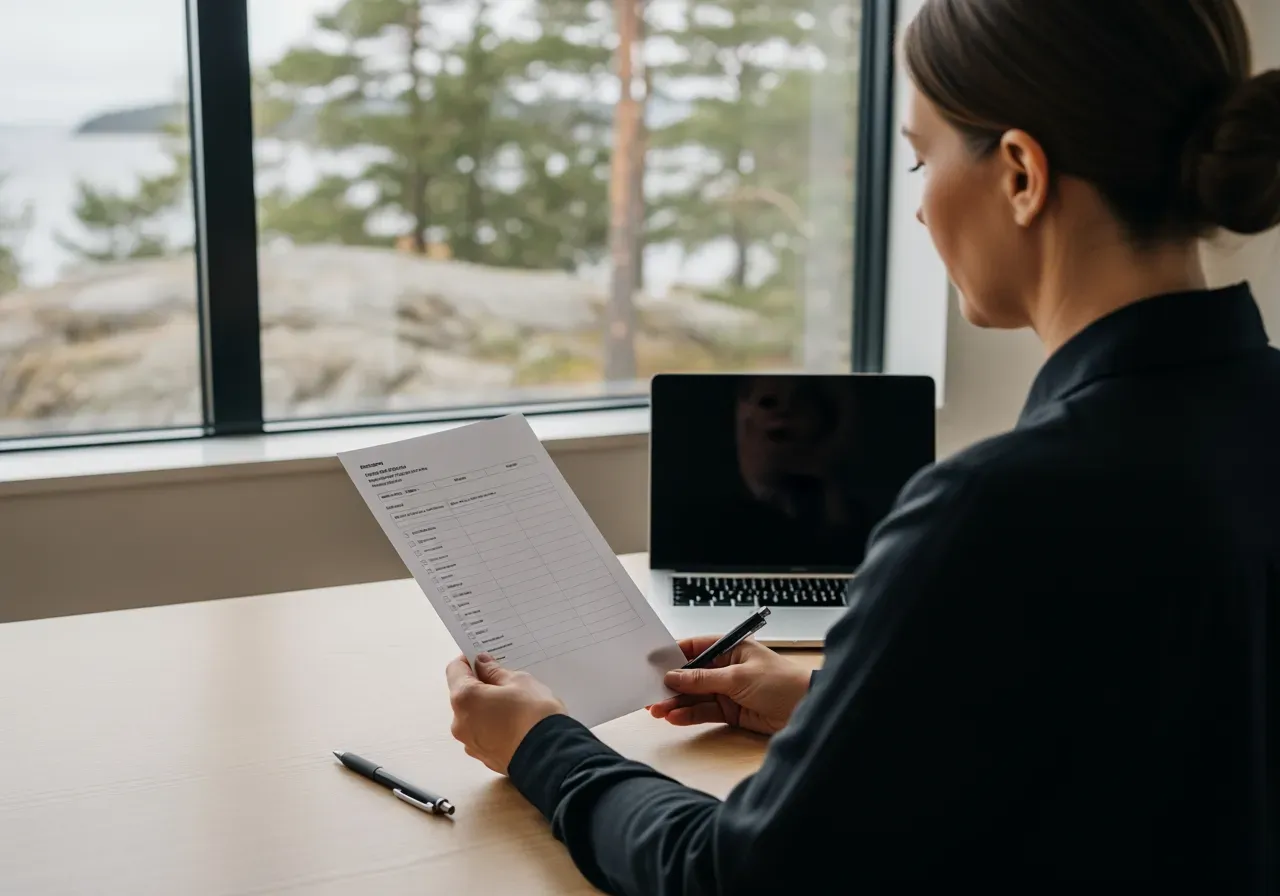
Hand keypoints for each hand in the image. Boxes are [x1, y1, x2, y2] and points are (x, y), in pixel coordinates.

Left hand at [446, 653, 566, 774]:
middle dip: (481, 686)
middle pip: (464, 695)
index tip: (485, 659)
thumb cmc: (534, 715)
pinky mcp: (484, 757)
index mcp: (464, 699)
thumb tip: (483, 664)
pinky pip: (484, 734)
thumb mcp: (518, 681)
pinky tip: (516, 724)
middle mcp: (460, 723)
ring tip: (515, 705)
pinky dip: (494, 726)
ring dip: (487, 707)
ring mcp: (471, 743)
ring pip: (474, 716)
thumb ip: (495, 671)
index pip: (455, 670)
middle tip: (506, 681)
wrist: (550, 756)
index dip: (469, 660)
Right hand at [648, 636, 810, 735]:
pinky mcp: (730, 711)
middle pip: (691, 675)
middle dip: (670, 684)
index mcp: (730, 648)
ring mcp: (728, 690)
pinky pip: (704, 711)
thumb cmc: (781, 682)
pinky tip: (674, 717)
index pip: (695, 647)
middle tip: (650, 692)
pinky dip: (689, 715)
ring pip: (694, 695)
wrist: (807, 710)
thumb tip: (674, 676)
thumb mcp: (737, 677)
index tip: (652, 662)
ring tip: (657, 710)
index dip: (673, 654)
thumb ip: (703, 679)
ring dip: (676, 703)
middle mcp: (726, 667)